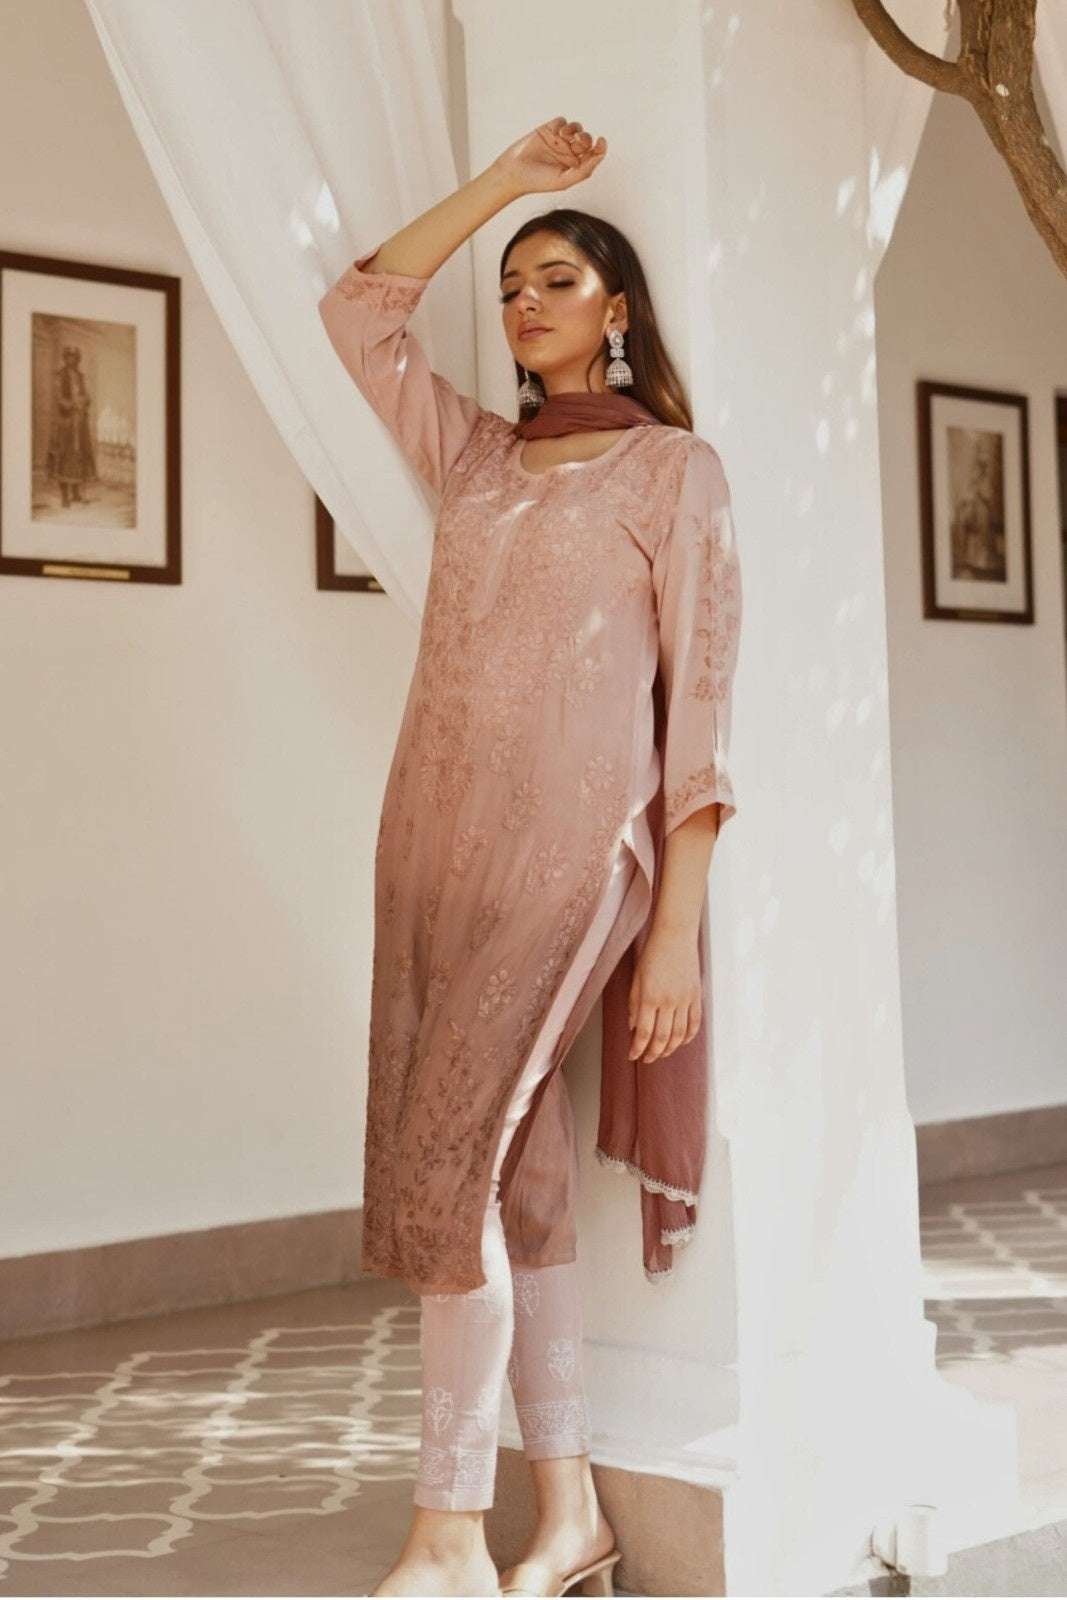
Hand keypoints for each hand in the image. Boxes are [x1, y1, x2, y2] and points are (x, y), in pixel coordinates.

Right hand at [492, 117, 606, 195]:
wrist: (514, 173)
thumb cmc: (539, 181)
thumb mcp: (564, 181)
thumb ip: (584, 170)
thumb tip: (601, 155)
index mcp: (575, 165)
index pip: (594, 153)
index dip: (600, 147)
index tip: (601, 141)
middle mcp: (569, 152)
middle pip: (586, 139)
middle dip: (585, 138)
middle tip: (577, 142)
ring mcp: (559, 140)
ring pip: (576, 128)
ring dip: (575, 129)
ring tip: (565, 137)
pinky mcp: (548, 130)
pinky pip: (562, 121)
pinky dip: (562, 125)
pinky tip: (556, 133)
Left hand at [627, 925, 701, 1062]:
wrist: (675, 935)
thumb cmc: (651, 954)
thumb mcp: (636, 978)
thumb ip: (634, 1005)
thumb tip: (634, 1028)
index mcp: (649, 997)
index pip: (643, 1033)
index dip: (637, 1049)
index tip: (632, 1056)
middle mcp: (668, 1002)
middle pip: (661, 1038)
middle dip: (653, 1053)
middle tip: (646, 1059)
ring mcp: (685, 999)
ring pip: (679, 1034)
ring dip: (670, 1048)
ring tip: (662, 1053)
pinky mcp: (696, 996)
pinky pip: (695, 1023)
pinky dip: (688, 1036)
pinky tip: (681, 1042)